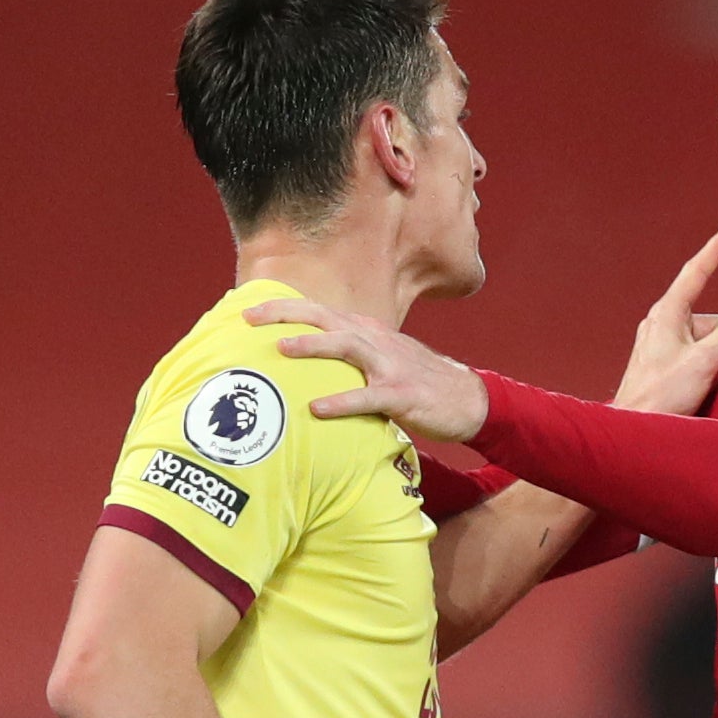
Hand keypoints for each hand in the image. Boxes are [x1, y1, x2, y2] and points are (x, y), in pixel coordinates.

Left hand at [259, 300, 489, 443]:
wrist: (468, 400)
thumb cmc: (417, 383)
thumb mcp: (381, 360)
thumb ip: (348, 356)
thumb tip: (306, 360)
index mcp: (367, 331)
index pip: (319, 311)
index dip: (284, 307)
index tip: (248, 310)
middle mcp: (376, 340)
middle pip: (326, 317)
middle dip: (287, 314)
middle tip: (250, 318)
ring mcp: (391, 366)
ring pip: (347, 346)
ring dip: (313, 345)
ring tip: (281, 349)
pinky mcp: (403, 396)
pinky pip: (368, 397)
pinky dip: (342, 401)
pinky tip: (317, 409)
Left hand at [616, 229, 717, 413]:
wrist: (635, 427)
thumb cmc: (663, 394)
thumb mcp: (705, 362)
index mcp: (667, 314)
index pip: (694, 274)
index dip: (712, 253)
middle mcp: (662, 323)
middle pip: (710, 319)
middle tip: (717, 369)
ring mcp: (661, 343)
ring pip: (707, 340)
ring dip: (716, 359)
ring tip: (705, 383)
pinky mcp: (664, 362)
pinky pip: (697, 355)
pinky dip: (706, 367)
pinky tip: (701, 387)